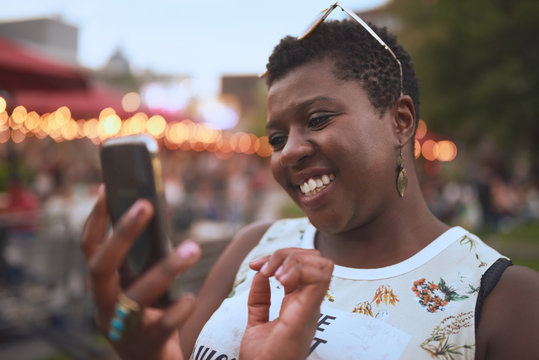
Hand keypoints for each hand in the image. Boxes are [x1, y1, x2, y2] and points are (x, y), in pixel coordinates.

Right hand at [81, 185, 200, 359]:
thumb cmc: (151, 313)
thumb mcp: (143, 283)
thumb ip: (146, 258)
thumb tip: (159, 212)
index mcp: (102, 286)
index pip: (89, 247)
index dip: (96, 218)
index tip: (107, 188)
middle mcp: (104, 305)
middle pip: (102, 266)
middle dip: (122, 234)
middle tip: (146, 205)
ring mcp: (122, 327)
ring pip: (137, 295)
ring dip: (166, 269)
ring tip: (193, 248)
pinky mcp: (146, 345)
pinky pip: (163, 323)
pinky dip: (180, 308)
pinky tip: (191, 298)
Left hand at [240, 248, 333, 359]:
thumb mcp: (257, 323)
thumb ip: (260, 299)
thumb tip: (260, 275)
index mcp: (299, 304)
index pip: (303, 266)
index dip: (280, 258)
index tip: (255, 267)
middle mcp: (309, 303)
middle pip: (314, 259)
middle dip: (288, 253)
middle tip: (264, 268)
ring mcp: (311, 307)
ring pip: (321, 263)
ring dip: (294, 259)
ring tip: (274, 274)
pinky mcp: (308, 313)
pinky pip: (319, 278)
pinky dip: (299, 270)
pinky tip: (280, 280)